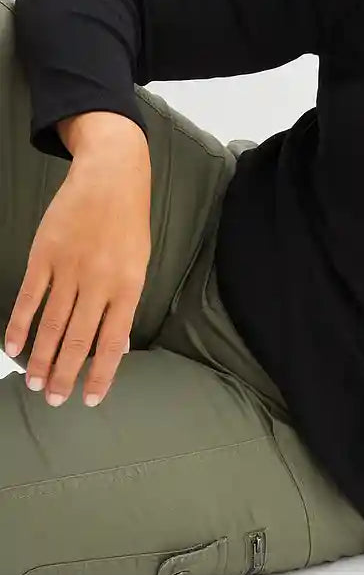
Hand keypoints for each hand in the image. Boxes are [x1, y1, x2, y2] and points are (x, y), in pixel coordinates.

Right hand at [3, 155, 150, 408]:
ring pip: (52, 324)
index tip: (89, 400)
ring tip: (33, 382)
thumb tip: (118, 346)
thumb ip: (125, 302)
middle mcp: (99, 281)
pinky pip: (29, 297)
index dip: (100, 374)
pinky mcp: (45, 254)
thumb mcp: (139, 261)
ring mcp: (70, 268)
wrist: (111, 174)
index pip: (112, 341)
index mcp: (128, 285)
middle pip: (78, 339)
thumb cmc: (128, 221)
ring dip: (40, 357)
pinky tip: (12, 347)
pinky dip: (19, 324)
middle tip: (52, 400)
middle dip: (63, 374)